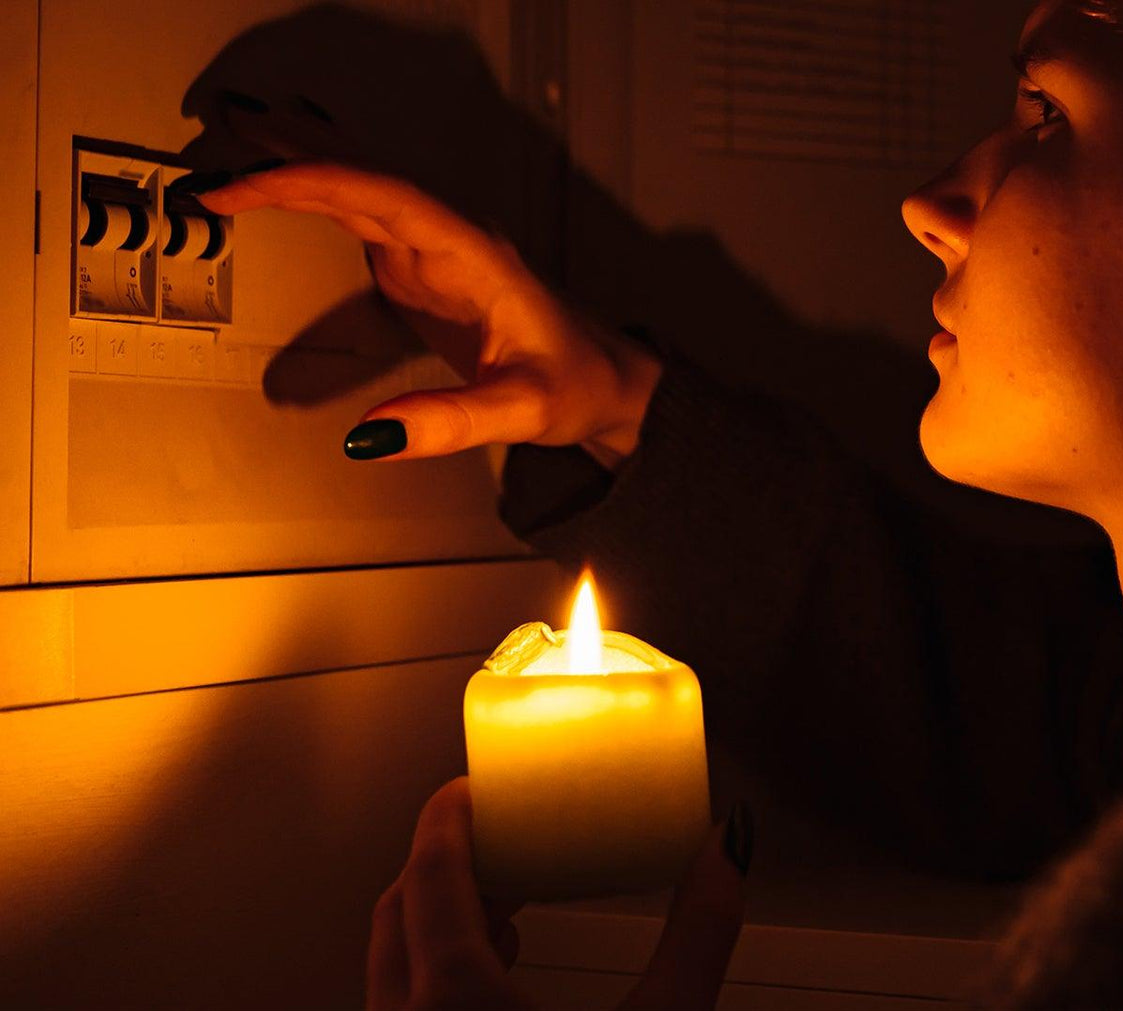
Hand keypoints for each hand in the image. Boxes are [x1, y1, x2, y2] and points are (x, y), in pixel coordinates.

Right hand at [198, 164, 662, 467]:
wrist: (609, 383)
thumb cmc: (580, 386)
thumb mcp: (521, 411)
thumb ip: (450, 422)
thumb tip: (371, 436)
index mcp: (475, 255)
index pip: (385, 196)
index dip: (313, 181)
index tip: (249, 187)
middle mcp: (452, 241)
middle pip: (361, 179)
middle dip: (288, 164)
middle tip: (213, 173)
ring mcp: (436, 252)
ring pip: (357, 193)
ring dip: (295, 176)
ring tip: (227, 171)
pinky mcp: (424, 272)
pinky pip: (360, 220)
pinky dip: (312, 205)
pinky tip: (276, 198)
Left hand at [368, 778, 750, 1010]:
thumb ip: (699, 932)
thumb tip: (729, 848)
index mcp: (454, 999)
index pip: (431, 873)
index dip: (447, 818)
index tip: (469, 787)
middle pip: (398, 911)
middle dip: (444, 864)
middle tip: (499, 839)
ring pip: (391, 968)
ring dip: (437, 923)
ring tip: (506, 910)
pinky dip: (434, 976)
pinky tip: (494, 990)